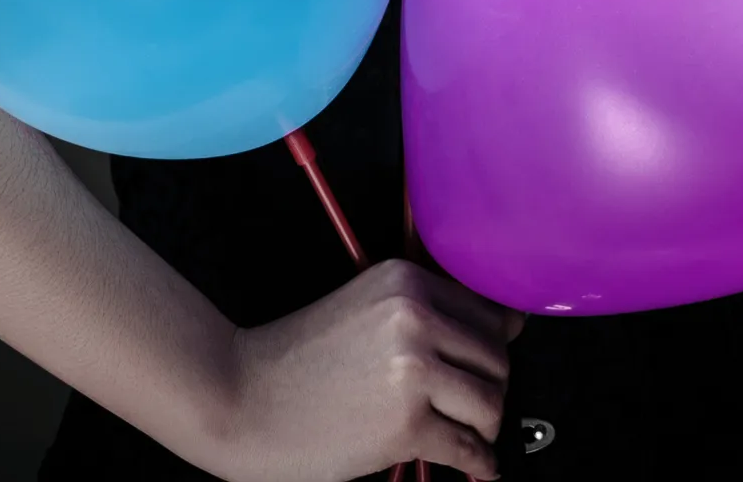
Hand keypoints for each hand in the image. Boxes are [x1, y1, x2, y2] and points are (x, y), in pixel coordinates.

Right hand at [218, 255, 524, 481]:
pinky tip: (477, 467)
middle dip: (492, 388)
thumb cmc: (298, 359)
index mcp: (405, 280)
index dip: (495, 346)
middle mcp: (415, 315)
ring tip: (472, 435)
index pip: (487, 311)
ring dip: (487, 426)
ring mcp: (412, 368)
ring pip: (491, 402)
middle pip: (496, 356)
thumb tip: (499, 331)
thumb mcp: (365, 307)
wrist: (243, 397)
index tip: (492, 366)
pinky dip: (479, 463)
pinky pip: (467, 447)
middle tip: (478, 409)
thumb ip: (421, 312)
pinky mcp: (406, 423)